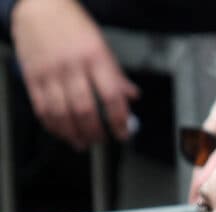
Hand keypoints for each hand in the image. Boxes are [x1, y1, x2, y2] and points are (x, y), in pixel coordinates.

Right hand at [11, 0, 138, 148]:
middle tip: (101, 140)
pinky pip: (42, 107)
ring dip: (73, 133)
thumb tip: (132, 96)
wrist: (39, 6)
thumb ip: (116, 74)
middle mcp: (72, 66)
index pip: (112, 96)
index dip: (119, 120)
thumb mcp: (102, 45)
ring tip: (82, 142)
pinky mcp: (32, 76)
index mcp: (95, 58)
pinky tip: (61, 131)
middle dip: (95, 131)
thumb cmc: (73, 25)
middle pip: (85, 109)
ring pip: (62, 113)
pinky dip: (52, 125)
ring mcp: (50, 72)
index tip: (123, 134)